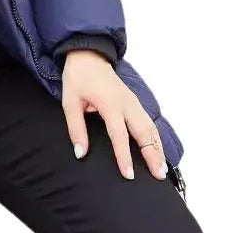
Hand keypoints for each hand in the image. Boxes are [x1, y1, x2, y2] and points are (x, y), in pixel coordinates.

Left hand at [61, 49, 167, 181]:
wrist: (89, 56)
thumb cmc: (78, 78)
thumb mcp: (70, 102)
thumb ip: (76, 128)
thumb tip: (80, 153)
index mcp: (110, 103)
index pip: (120, 135)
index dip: (124, 156)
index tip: (129, 175)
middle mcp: (126, 103)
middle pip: (144, 132)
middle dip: (152, 155)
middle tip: (158, 176)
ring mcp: (133, 102)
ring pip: (151, 128)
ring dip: (158, 148)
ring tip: (162, 169)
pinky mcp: (135, 102)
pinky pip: (149, 123)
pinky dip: (155, 138)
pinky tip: (158, 151)